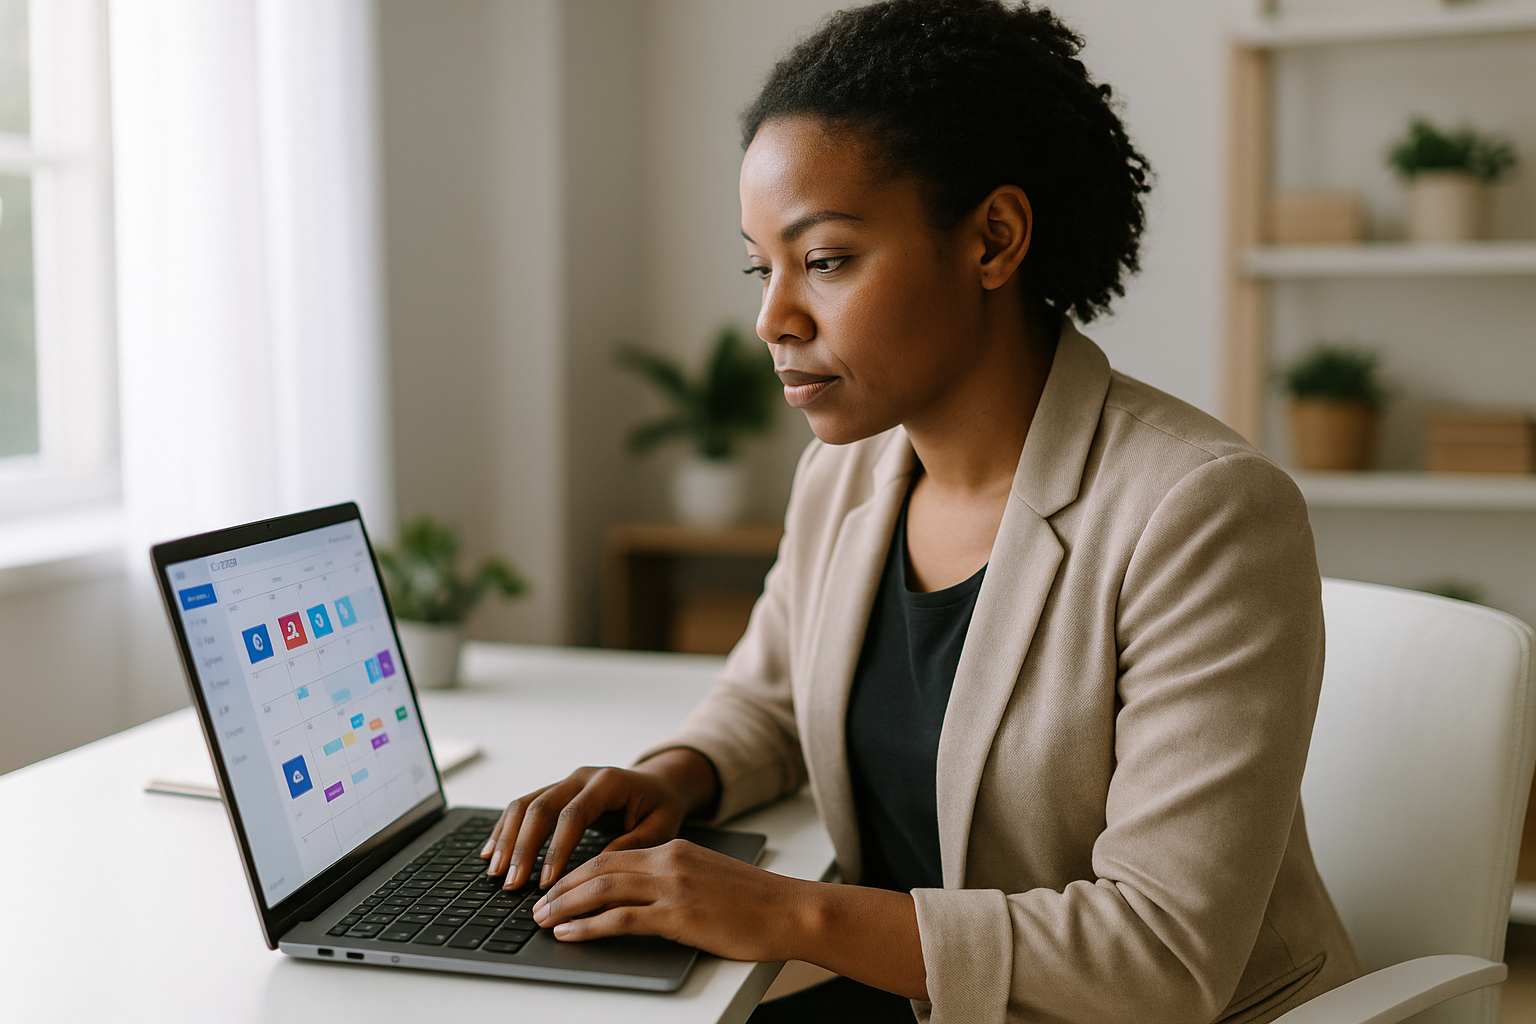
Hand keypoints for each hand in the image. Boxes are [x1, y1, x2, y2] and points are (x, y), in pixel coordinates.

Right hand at [479, 748, 718, 889]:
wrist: (659, 785)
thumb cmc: (661, 809)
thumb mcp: (660, 829)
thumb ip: (630, 847)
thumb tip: (596, 873)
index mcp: (608, 783)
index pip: (573, 815)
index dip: (556, 849)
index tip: (547, 882)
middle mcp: (581, 778)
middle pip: (541, 807)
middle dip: (523, 848)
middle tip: (512, 883)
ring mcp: (565, 782)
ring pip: (525, 805)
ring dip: (507, 839)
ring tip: (496, 872)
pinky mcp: (555, 792)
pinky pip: (523, 807)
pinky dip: (505, 829)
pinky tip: (492, 852)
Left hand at [531, 838, 811, 962]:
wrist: (790, 910)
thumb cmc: (755, 902)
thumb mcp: (708, 877)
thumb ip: (675, 878)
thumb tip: (641, 897)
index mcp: (675, 849)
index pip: (613, 854)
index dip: (578, 870)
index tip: (556, 885)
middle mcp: (669, 861)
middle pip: (600, 868)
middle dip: (562, 886)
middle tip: (537, 903)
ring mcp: (673, 887)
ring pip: (603, 889)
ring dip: (565, 904)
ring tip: (542, 919)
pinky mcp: (678, 915)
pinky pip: (620, 919)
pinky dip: (588, 926)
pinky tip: (569, 933)